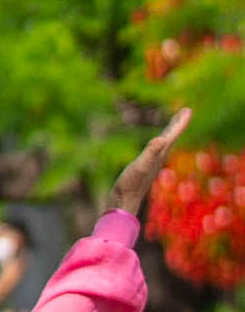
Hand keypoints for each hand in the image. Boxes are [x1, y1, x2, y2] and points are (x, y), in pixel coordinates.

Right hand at [106, 107, 191, 225]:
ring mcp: (152, 162)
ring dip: (170, 131)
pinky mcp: (144, 166)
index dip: (180, 122)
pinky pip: (156, 149)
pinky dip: (159, 141)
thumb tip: (162, 139)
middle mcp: (158, 157)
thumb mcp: (140, 166)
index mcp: (159, 154)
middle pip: (171, 137)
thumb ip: (150, 153)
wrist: (124, 201)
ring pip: (164, 143)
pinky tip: (157, 143)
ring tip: (173, 124)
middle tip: (185, 111)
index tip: (188, 110)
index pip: (172, 135)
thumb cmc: (131, 184)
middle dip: (177, 124)